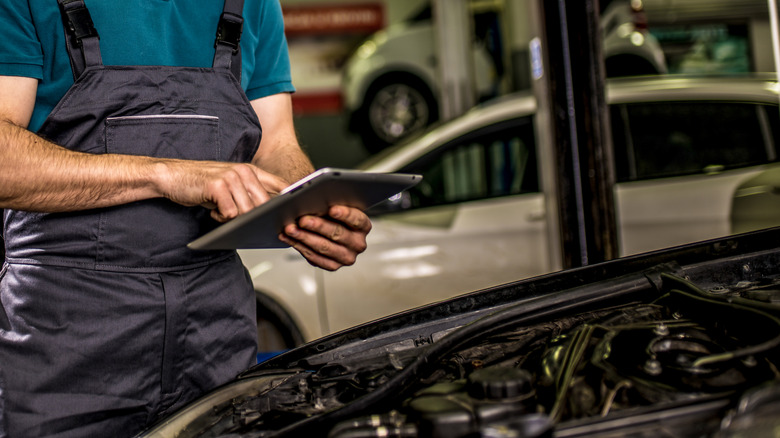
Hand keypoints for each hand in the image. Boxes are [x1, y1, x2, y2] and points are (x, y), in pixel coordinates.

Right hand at [158, 159, 288, 221]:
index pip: (281, 185)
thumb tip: (274, 213)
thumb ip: (251, 194)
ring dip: (234, 218)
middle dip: (255, 217)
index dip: (290, 201)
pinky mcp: (218, 186)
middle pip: (265, 204)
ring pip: (248, 211)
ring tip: (221, 210)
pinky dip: (220, 218)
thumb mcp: (231, 185)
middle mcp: (244, 171)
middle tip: (240, 219)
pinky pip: (230, 213)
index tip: (293, 215)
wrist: (172, 176)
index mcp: (251, 170)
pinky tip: (212, 209)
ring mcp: (231, 177)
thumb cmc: (202, 184)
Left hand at [278, 205, 371, 270]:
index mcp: (363, 226)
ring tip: (290, 229)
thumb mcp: (334, 204)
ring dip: (304, 237)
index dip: (345, 214)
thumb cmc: (330, 215)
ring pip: (324, 247)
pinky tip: (289, 238)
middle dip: (318, 226)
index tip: (332, 209)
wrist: (328, 231)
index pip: (357, 219)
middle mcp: (358, 243)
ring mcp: (346, 256)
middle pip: (338, 234)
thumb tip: (312, 197)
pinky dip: (299, 246)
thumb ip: (328, 201)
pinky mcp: (333, 265)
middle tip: (303, 219)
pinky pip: (315, 258)